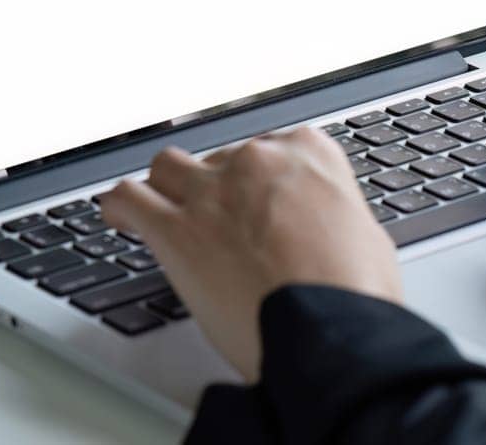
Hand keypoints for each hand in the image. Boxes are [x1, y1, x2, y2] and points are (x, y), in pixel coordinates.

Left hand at [101, 127, 401, 379]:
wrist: (331, 337)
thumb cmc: (356, 298)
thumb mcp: (367, 239)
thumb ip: (332, 216)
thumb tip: (325, 229)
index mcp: (308, 154)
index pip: (270, 147)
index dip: (259, 180)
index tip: (255, 199)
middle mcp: (256, 162)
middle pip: (217, 160)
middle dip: (216, 189)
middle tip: (219, 223)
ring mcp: (212, 192)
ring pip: (167, 168)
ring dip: (165, 188)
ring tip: (161, 208)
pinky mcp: (176, 230)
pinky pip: (128, 199)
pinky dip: (119, 207)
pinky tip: (118, 217)